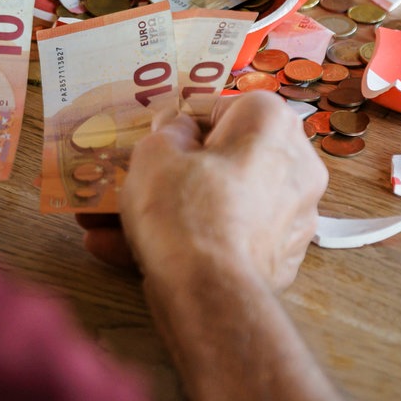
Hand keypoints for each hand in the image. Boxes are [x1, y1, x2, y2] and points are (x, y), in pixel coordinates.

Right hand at [79, 91, 327, 291]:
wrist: (208, 295)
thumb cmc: (181, 206)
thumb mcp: (154, 151)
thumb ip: (168, 130)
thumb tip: (181, 131)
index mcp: (271, 125)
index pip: (225, 106)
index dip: (183, 119)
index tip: (156, 135)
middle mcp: (295, 167)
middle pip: (223, 158)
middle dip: (173, 170)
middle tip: (135, 176)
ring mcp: (292, 218)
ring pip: (218, 202)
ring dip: (166, 209)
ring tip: (104, 222)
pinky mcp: (278, 261)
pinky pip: (225, 235)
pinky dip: (185, 239)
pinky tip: (123, 250)